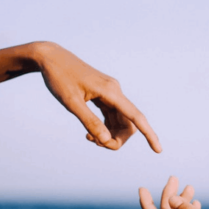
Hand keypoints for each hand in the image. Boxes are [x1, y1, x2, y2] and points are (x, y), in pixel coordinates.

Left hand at [35, 42, 161, 151]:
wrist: (50, 58)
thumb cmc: (59, 78)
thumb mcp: (71, 102)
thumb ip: (89, 121)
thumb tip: (105, 140)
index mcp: (111, 91)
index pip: (136, 117)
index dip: (149, 134)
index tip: (158, 151)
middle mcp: (115, 91)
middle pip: (128, 124)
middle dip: (117, 139)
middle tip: (95, 143)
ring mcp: (110, 92)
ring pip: (120, 121)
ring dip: (109, 135)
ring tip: (89, 139)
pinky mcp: (103, 94)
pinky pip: (111, 115)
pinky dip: (104, 127)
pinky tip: (90, 133)